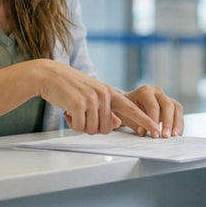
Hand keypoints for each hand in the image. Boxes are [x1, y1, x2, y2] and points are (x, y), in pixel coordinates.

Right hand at [35, 60, 158, 134]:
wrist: (50, 75)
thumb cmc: (70, 87)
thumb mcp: (92, 95)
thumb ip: (106, 109)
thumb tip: (117, 123)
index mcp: (109, 92)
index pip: (132, 109)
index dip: (144, 120)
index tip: (155, 130)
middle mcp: (103, 95)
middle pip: (106, 129)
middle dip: (93, 128)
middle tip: (82, 117)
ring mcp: (92, 99)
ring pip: (92, 130)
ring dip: (81, 125)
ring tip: (73, 111)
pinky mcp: (78, 104)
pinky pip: (79, 127)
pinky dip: (71, 124)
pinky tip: (67, 111)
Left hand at [120, 85, 182, 136]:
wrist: (127, 104)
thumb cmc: (125, 110)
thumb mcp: (125, 115)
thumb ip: (134, 123)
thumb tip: (143, 132)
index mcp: (144, 91)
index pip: (152, 106)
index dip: (154, 121)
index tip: (154, 134)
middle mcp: (157, 91)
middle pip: (167, 105)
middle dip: (167, 122)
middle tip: (165, 136)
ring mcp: (165, 97)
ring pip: (176, 108)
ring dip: (176, 123)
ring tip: (174, 136)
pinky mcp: (171, 104)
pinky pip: (178, 113)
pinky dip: (179, 124)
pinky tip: (176, 135)